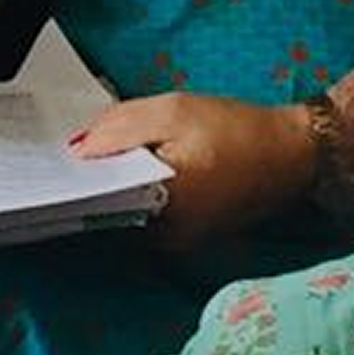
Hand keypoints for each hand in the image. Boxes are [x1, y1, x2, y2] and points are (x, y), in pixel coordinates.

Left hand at [69, 91, 318, 251]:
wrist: (294, 154)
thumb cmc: (240, 132)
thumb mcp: (174, 112)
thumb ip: (120, 127)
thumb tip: (77, 148)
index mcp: (162, 208)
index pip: (97, 201)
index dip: (77, 177)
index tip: (59, 159)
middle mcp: (165, 238)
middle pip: (108, 207)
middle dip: (98, 178)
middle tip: (89, 148)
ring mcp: (175, 242)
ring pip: (126, 210)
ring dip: (119, 184)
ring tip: (123, 153)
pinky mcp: (184, 237)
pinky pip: (146, 213)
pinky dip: (140, 191)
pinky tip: (146, 165)